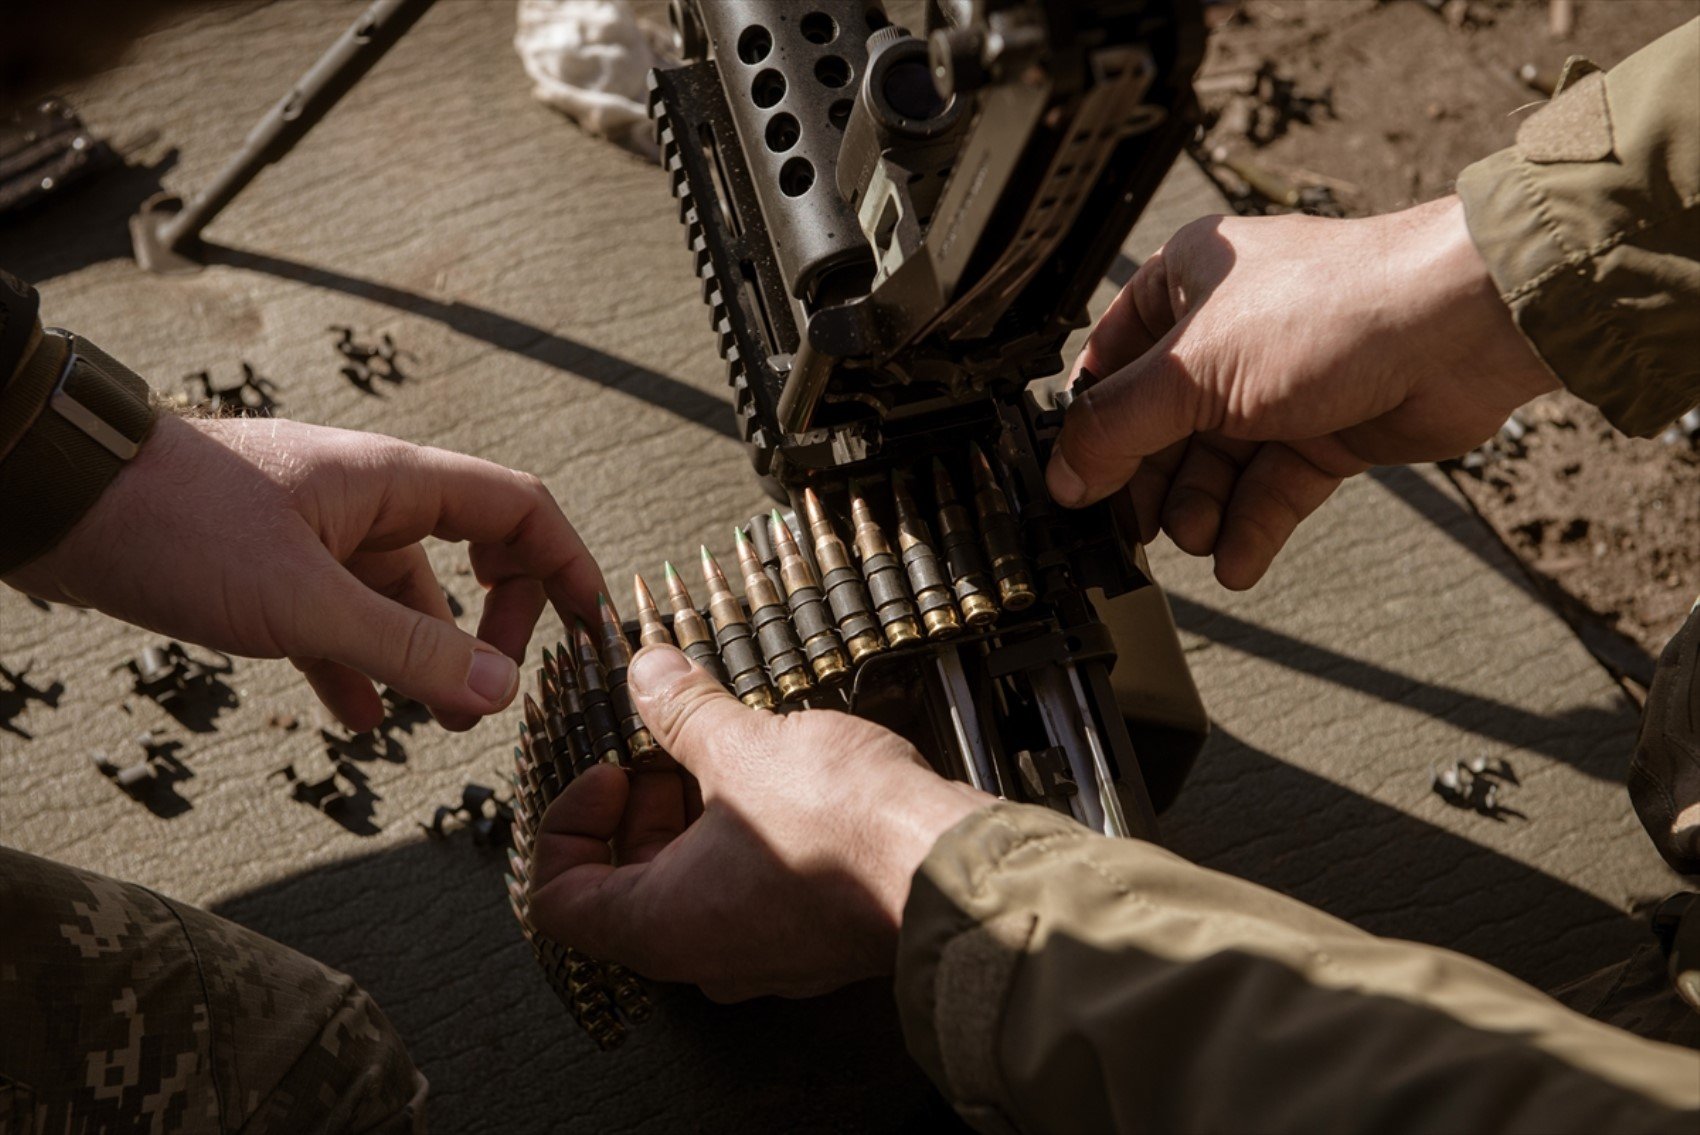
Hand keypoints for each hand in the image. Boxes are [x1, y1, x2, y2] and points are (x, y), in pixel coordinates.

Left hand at [4, 415, 603, 731]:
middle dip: (492, 632)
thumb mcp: (305, 604)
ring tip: (433, 728)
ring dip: (424, 660)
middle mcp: (367, 501)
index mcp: (393, 483)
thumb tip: (503, 692)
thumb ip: (411, 650)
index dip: (565, 567)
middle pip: (471, 557)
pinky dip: (358, 665)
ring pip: (402, 596)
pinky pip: (340, 618)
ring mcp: (318, 533)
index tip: (587, 631)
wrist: (54, 500)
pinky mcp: (270, 566)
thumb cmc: (176, 527)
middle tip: (490, 700)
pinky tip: (355, 717)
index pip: (519, 510)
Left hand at [527, 646, 991, 1000]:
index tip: (609, 773)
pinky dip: (745, 836)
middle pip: (626, 885)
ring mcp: (762, 954)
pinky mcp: (812, 936)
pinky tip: (779, 777)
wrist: (952, 867)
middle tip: (669, 750)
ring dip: (696, 816)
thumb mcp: (741, 746)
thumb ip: (681, 710)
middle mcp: (702, 956)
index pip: (556, 899)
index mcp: (658, 927)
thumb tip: (648, 673)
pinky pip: (749, 888)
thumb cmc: (846, 830)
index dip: (567, 825)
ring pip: (692, 886)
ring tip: (731, 752)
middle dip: (640, 807)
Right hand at [1046, 197, 1557, 588]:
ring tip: (1200, 538)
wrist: (1462, 329)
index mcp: (1184, 286)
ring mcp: (1278, 386)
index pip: (1110, 364)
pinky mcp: (1326, 432)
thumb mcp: (1194, 368)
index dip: (1091, 426)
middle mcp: (1228, 333)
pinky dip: (1251, 527)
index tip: (1074, 481)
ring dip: (1201, 511)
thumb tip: (1064, 475)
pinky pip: (1270, 490)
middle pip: (1160, 426)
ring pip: (1214, 466)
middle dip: (1150, 483)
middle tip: (1133, 530)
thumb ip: (1117, 427)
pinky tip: (1238, 560)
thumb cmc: (1338, 305)